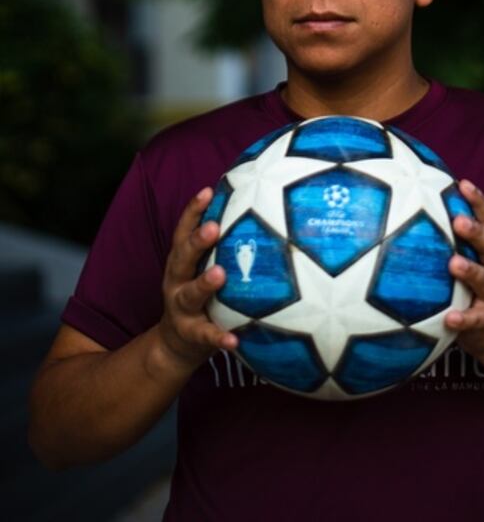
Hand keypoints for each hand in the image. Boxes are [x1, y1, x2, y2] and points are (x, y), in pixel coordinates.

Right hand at [155, 188, 238, 374]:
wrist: (175, 345)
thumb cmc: (199, 294)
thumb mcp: (200, 268)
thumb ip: (219, 246)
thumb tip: (255, 209)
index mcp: (181, 262)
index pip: (183, 231)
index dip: (193, 211)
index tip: (208, 191)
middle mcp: (176, 281)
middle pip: (182, 257)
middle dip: (196, 242)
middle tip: (213, 228)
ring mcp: (181, 309)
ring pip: (189, 295)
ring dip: (203, 284)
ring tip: (220, 274)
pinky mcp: (191, 335)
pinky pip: (205, 336)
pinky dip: (218, 337)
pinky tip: (233, 340)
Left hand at [445, 180, 483, 362]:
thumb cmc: (472, 285)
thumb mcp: (469, 257)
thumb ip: (448, 236)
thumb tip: (413, 206)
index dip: (478, 201)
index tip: (462, 184)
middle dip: (477, 232)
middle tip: (458, 221)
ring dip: (472, 271)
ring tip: (454, 264)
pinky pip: (477, 319)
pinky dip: (464, 318)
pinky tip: (449, 319)